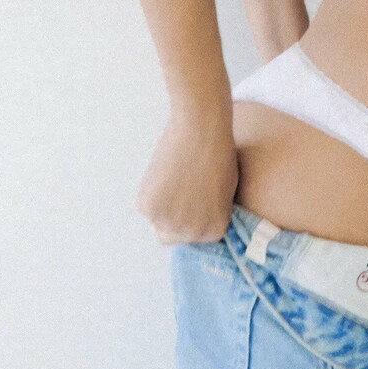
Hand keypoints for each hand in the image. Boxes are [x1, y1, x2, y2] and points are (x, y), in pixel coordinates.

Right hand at [135, 106, 238, 246]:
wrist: (202, 130)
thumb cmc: (218, 154)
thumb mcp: (224, 194)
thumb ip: (208, 213)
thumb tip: (192, 220)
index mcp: (213, 231)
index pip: (192, 237)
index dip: (189, 218)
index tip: (189, 199)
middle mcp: (192, 233)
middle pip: (170, 236)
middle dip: (172, 217)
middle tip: (177, 190)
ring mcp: (168, 222)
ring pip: (155, 220)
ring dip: (160, 204)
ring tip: (173, 177)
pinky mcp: (148, 207)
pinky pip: (144, 205)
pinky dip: (149, 191)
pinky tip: (163, 172)